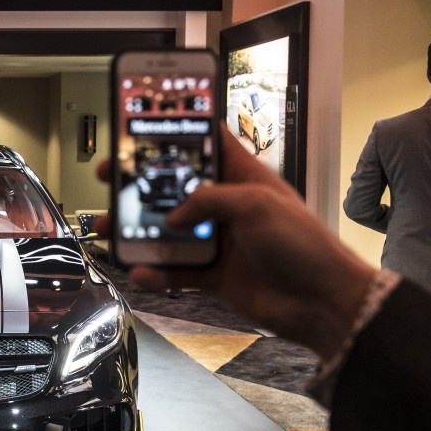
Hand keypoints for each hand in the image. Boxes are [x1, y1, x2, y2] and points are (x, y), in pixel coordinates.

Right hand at [97, 129, 374, 359]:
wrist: (321, 303)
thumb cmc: (304, 245)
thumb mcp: (255, 205)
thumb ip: (208, 200)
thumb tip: (173, 215)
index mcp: (244, 178)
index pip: (208, 145)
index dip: (178, 133)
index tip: (144, 126)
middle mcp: (227, 207)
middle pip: (175, 188)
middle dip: (141, 183)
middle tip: (111, 176)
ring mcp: (219, 241)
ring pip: (167, 231)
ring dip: (137, 230)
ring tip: (109, 228)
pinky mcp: (213, 275)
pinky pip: (175, 271)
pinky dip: (155, 271)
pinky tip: (140, 270)